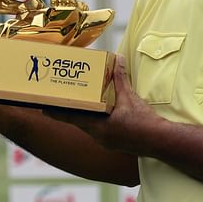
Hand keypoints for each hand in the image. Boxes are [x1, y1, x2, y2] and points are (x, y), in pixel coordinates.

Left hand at [43, 54, 161, 153]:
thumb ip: (120, 78)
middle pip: (77, 122)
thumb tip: (118, 59)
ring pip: (87, 127)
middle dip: (68, 111)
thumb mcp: (130, 97)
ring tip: (76, 104)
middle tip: (58, 100)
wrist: (160, 141)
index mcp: (98, 126)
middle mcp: (98, 136)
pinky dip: (94, 121)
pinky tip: (99, 114)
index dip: (56, 112)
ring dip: (82, 116)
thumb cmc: (144, 121)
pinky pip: (98, 131)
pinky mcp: (112, 143)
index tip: (42, 107)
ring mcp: (105, 141)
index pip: (71, 118)